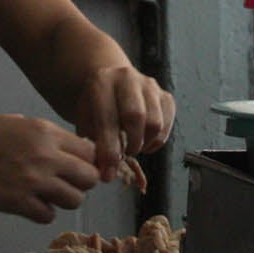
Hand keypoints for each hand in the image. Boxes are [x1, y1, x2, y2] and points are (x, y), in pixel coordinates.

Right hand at [0, 115, 101, 223]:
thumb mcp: (12, 121)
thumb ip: (39, 133)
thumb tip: (55, 142)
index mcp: (45, 132)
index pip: (90, 151)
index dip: (86, 161)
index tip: (76, 166)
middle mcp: (46, 156)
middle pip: (89, 177)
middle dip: (81, 182)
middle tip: (65, 183)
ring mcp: (34, 181)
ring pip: (74, 200)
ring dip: (63, 200)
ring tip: (46, 196)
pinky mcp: (18, 203)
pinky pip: (48, 215)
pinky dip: (42, 213)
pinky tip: (30, 205)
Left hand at [75, 65, 175, 182]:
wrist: (109, 81)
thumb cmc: (95, 107)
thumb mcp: (86, 121)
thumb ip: (94, 144)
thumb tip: (107, 174)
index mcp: (101, 83)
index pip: (108, 119)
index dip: (109, 150)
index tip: (107, 173)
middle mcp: (127, 78)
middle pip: (136, 116)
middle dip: (130, 145)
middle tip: (124, 157)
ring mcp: (150, 86)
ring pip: (155, 123)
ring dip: (144, 143)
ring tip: (132, 148)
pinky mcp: (165, 96)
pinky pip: (167, 124)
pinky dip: (157, 141)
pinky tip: (144, 142)